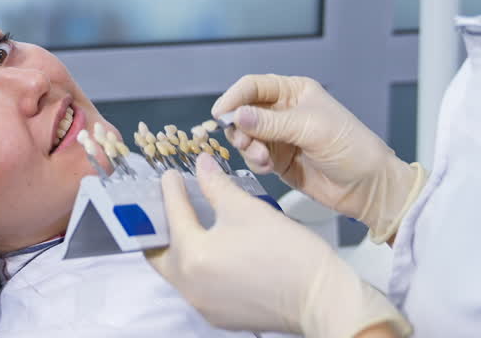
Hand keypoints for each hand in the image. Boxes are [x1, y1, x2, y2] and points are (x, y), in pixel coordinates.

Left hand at [145, 154, 409, 337]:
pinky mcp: (218, 315)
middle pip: (159, 252)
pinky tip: (209, 248)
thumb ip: (215, 184)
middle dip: (159, 226)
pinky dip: (195, 265)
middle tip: (166, 204)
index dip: (170, 190)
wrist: (321, 297)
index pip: (172, 214)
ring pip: (176, 270)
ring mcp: (202, 305)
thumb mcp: (246, 208)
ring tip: (187, 222)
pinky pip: (195, 285)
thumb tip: (201, 164)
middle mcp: (189, 286)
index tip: (170, 175)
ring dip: (177, 245)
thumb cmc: (285, 250)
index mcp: (192, 256)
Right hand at [215, 75, 425, 242]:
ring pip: (245, 135)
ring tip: (262, 158)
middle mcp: (284, 111)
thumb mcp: (311, 129)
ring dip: (247, 147)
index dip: (234, 97)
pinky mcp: (278, 160)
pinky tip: (267, 166)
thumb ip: (271, 122)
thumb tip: (238, 115)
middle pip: (244, 111)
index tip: (221, 114)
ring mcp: (280, 136)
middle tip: (244, 141)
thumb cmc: (352, 148)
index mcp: (295, 92)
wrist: (368, 187)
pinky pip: (253, 156)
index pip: (253, 86)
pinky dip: (254, 161)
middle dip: (239, 126)